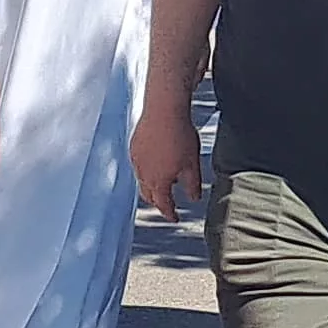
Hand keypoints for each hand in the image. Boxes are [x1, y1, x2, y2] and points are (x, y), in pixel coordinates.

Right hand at [131, 100, 203, 217]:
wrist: (164, 109)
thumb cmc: (180, 136)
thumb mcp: (192, 164)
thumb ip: (192, 185)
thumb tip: (194, 199)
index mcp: (158, 182)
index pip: (163, 205)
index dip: (170, 213)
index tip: (175, 218)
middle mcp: (143, 174)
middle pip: (149, 195)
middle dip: (158, 202)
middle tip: (166, 204)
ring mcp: (136, 160)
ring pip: (142, 181)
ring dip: (151, 186)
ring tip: (161, 184)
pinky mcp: (134, 147)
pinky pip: (138, 165)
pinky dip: (146, 171)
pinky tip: (154, 164)